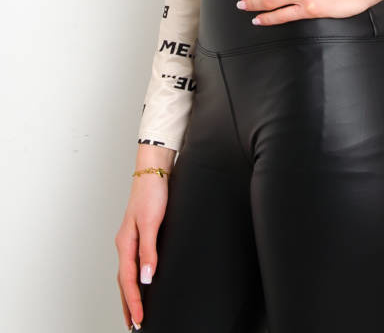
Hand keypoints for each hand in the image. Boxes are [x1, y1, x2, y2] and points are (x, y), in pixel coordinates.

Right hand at [115, 149, 173, 329]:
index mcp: (125, 243)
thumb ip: (148, 251)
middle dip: (128, 304)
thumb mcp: (151, 223)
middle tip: (134, 325)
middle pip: (124, 281)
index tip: (140, 320)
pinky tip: (141, 281)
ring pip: (127, 273)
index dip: (134, 302)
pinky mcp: (140, 233)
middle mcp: (125, 243)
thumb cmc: (152, 193)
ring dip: (130, 294)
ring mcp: (131, 239)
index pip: (128, 280)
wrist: (154, 172)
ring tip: (134, 311)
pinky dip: (135, 278)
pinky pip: (134, 263)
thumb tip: (146, 278)